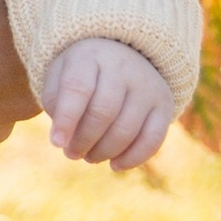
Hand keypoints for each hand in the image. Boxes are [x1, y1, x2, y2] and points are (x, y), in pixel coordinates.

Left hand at [38, 35, 171, 171]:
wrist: (121, 55)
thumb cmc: (82, 74)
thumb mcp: (59, 77)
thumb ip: (56, 104)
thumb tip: (64, 140)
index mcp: (90, 56)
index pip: (78, 88)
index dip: (66, 119)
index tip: (56, 143)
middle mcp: (122, 67)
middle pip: (103, 112)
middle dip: (83, 140)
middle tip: (71, 153)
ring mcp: (147, 86)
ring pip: (126, 129)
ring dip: (103, 152)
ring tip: (89, 156)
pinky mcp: (164, 105)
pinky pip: (152, 139)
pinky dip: (132, 158)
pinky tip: (115, 165)